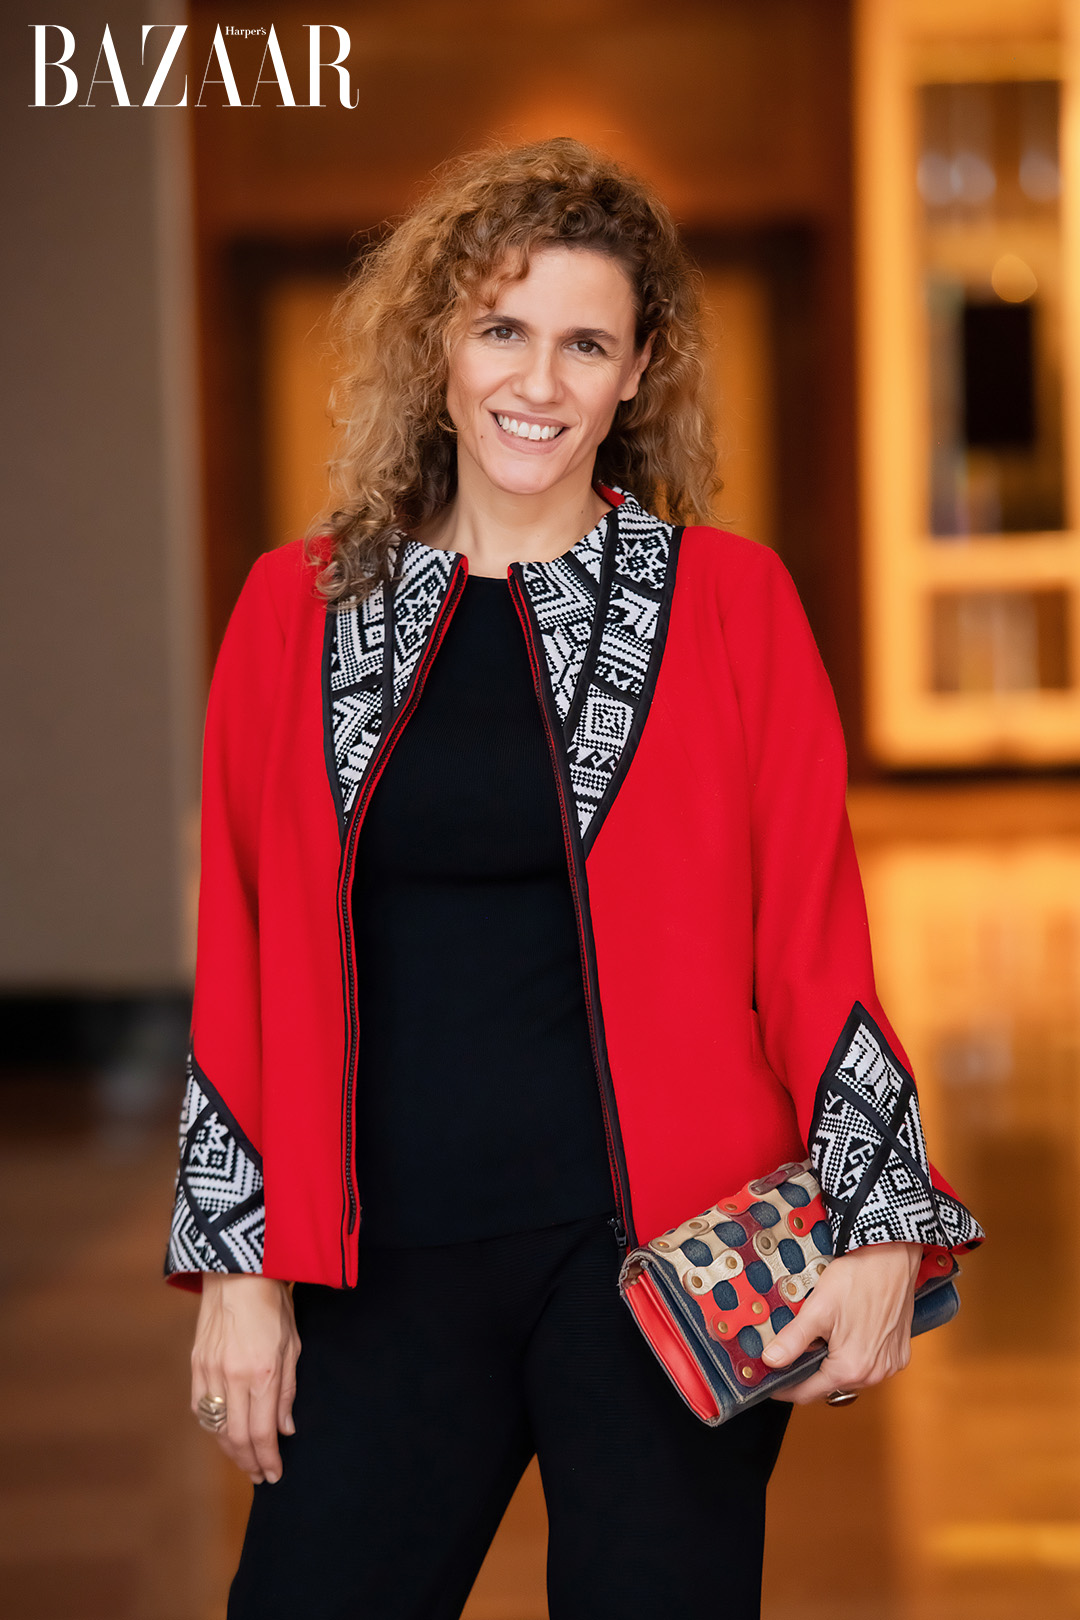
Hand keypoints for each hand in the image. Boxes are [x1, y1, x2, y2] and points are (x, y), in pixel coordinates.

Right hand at [191, 1273, 300, 1483]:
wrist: (238, 1271)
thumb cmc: (273, 1303)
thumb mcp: (292, 1345)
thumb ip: (288, 1391)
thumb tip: (285, 1429)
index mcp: (262, 1373)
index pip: (262, 1433)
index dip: (268, 1459)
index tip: (274, 1475)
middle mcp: (233, 1377)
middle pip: (236, 1438)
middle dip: (249, 1463)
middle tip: (260, 1476)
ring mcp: (209, 1371)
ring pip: (216, 1427)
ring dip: (230, 1450)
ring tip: (245, 1460)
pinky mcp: (196, 1364)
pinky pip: (200, 1408)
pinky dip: (212, 1427)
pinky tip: (224, 1433)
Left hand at [763, 1241, 921, 1403]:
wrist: (892, 1258)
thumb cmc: (859, 1279)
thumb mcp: (817, 1309)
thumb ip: (793, 1340)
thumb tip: (771, 1360)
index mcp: (851, 1368)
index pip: (808, 1393)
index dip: (785, 1388)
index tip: (772, 1383)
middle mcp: (874, 1374)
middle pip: (829, 1384)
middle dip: (810, 1370)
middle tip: (797, 1346)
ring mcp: (889, 1365)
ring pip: (849, 1375)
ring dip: (833, 1362)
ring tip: (825, 1334)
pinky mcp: (898, 1354)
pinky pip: (870, 1364)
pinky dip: (855, 1354)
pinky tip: (849, 1332)